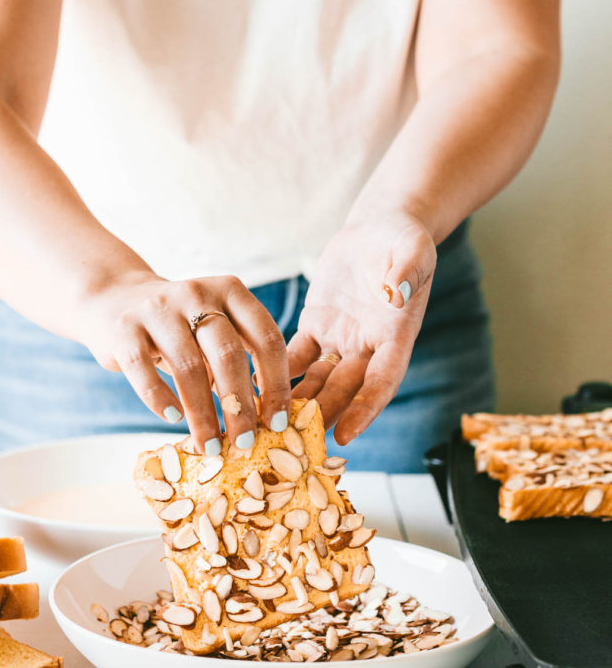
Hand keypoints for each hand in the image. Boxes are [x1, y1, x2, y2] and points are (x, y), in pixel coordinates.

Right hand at [82, 273, 290, 452]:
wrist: (115, 300)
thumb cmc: (179, 327)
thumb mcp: (214, 330)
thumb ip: (240, 360)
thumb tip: (268, 417)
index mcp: (230, 291)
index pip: (266, 338)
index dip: (276, 384)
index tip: (278, 422)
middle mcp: (197, 293)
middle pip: (228, 354)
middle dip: (239, 405)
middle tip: (245, 443)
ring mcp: (158, 309)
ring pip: (188, 367)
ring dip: (203, 414)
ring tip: (209, 445)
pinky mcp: (124, 329)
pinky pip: (144, 370)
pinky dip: (160, 399)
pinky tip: (173, 419)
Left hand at [287, 206, 436, 444]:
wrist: (380, 229)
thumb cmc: (403, 239)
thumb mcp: (413, 249)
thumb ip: (407, 271)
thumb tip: (397, 291)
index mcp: (396, 336)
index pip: (382, 382)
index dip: (365, 410)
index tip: (345, 435)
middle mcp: (368, 347)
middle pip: (346, 390)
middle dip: (322, 415)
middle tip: (292, 438)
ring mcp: (341, 340)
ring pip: (319, 380)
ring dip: (298, 401)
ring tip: (269, 422)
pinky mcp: (317, 327)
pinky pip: (298, 356)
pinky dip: (280, 372)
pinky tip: (254, 385)